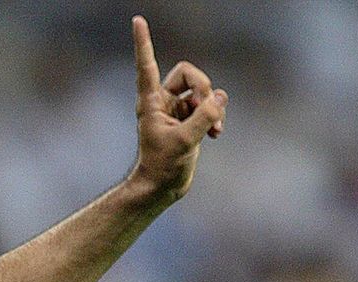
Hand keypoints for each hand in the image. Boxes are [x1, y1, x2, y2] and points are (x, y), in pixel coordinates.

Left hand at [129, 15, 226, 202]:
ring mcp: (176, 109)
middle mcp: (162, 101)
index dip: (143, 42)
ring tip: (214, 129)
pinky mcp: (189, 120)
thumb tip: (220, 96)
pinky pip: (209, 106)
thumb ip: (205, 115)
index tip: (137, 19)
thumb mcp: (185, 140)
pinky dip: (216, 117)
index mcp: (150, 101)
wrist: (162, 187)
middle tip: (209, 109)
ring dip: (213, 106)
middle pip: (189, 72)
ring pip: (202, 90)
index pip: (147, 65)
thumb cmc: (163, 165)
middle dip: (204, 87)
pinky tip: (216, 133)